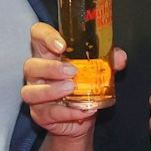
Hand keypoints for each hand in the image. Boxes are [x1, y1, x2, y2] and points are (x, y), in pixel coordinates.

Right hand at [20, 22, 125, 140]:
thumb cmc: (84, 85)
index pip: (37, 34)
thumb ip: (107, 61)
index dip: (46, 36)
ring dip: (51, 90)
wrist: (82, 115)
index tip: (62, 44)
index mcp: (48, 53)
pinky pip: (48, 113)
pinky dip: (67, 112)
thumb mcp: (97, 69)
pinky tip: (82, 110)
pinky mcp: (40, 114)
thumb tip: (119, 57)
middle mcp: (37, 73)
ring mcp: (36, 94)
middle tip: (72, 71)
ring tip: (71, 89)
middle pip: (31, 65)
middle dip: (51, 68)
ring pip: (31, 92)